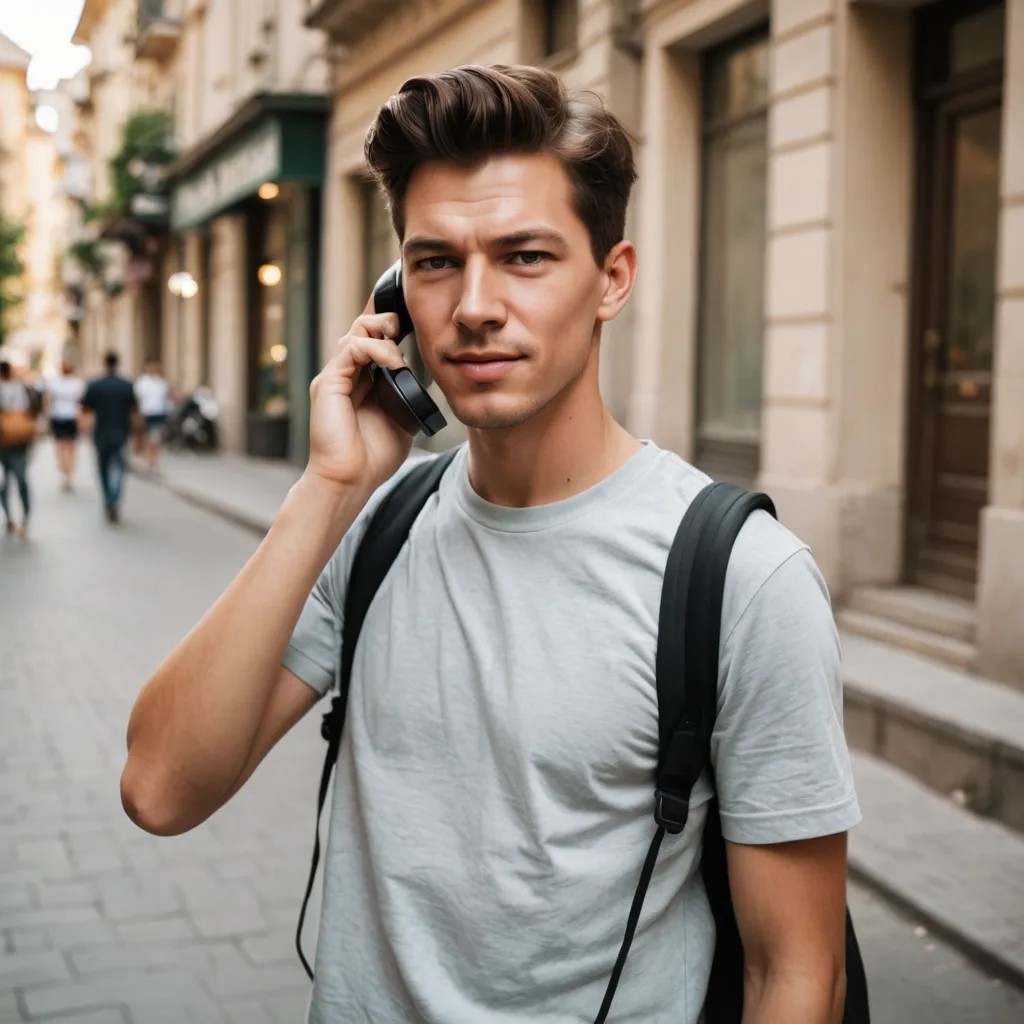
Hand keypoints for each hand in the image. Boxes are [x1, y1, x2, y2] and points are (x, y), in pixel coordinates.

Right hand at [305, 300, 414, 494]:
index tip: (415, 332)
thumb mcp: (401, 420)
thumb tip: (423, 380)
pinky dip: (375, 348)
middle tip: (405, 331)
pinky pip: (352, 349)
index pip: (373, 342)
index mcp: (361, 382)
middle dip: (386, 322)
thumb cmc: (372, 458)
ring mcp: (336, 377)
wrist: (350, 479)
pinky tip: (392, 363)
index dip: (391, 330)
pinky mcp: (329, 382)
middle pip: (362, 328)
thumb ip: (407, 397)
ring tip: (399, 356)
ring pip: (356, 332)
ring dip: (382, 333)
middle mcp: (346, 375)